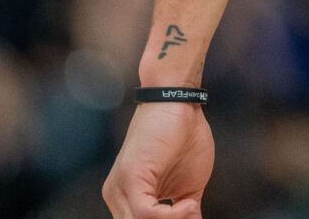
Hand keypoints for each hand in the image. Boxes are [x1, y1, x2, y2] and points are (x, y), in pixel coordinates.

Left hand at [103, 102, 214, 218]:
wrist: (179, 101)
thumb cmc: (186, 137)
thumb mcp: (189, 187)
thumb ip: (186, 212)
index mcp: (127, 200)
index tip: (190, 217)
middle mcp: (117, 197)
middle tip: (192, 214)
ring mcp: (119, 188)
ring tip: (191, 208)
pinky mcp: (129, 177)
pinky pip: (143, 213)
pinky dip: (169, 216)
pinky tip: (187, 204)